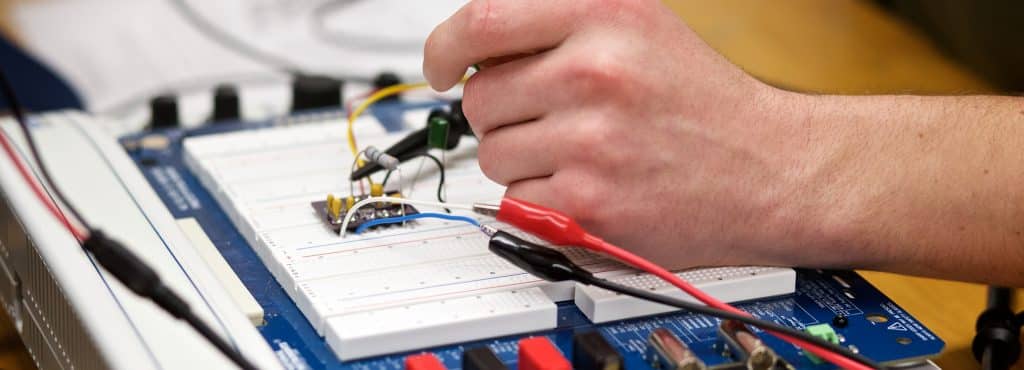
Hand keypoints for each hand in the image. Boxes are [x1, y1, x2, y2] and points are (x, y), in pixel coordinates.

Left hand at [424, 0, 815, 268]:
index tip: (441, 67)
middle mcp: (596, 71)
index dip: (444, 48)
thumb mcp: (638, 27)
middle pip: (479, 97)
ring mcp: (593, 142)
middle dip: (500, 114)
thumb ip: (555, 25)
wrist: (770, 168)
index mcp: (605, 14)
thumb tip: (470, 49)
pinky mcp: (591, 205)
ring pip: (492, 154)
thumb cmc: (702, 102)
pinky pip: (516, 201)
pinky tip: (591, 185)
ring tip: (580, 153)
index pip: (481, 22)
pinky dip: (542, 200)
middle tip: (549, 120)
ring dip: (520, 160)